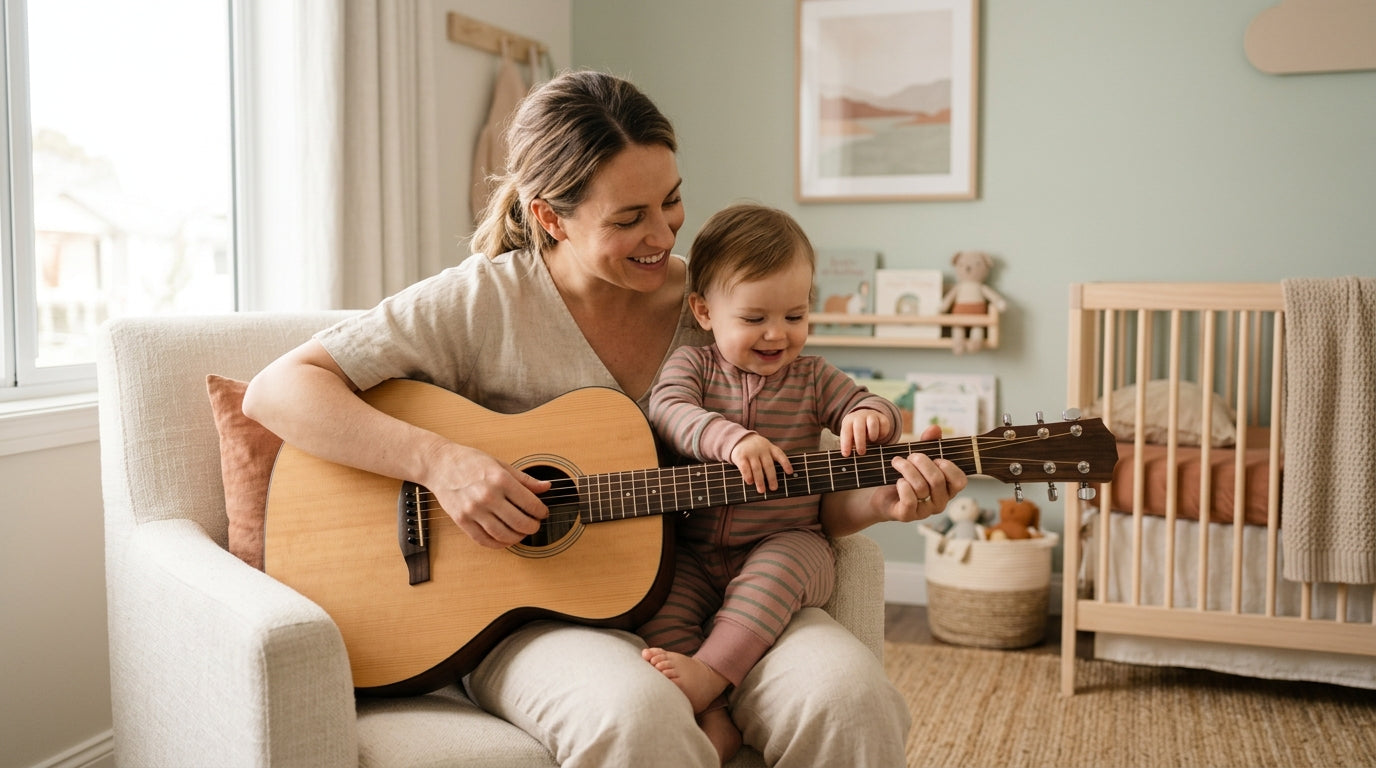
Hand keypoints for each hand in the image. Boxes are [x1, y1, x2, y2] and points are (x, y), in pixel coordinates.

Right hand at [422, 442, 551, 548]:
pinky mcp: (461, 520)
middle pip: (519, 522)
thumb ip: (525, 479)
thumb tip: (547, 487)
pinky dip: (498, 544)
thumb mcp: (501, 465)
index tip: (543, 513)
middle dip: (532, 527)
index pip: (530, 504)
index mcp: (500, 479)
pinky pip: (484, 540)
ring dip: (517, 538)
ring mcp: (473, 510)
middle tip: (535, 525)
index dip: (541, 512)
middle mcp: (487, 496)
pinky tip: (505, 539)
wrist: (440, 464)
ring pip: (503, 535)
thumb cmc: (470, 462)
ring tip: (521, 533)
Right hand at [729, 433, 793, 492]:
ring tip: (761, 490)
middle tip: (774, 488)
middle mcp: (761, 450)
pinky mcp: (741, 456)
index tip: (790, 472)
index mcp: (770, 448)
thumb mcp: (766, 448)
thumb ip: (772, 459)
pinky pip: (745, 467)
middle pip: (768, 465)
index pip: (780, 455)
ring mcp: (751, 452)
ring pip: (757, 468)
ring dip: (759, 480)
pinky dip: (748, 475)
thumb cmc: (756, 449)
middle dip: (771, 478)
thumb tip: (776, 479)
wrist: (739, 438)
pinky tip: (750, 482)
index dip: (785, 463)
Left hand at [837, 408, 892, 456]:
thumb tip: (845, 455)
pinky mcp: (882, 419)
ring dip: (872, 434)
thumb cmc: (856, 431)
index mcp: (849, 421)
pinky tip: (878, 437)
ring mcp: (871, 416)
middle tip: (861, 452)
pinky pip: (883, 426)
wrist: (869, 417)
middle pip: (859, 427)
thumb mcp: (850, 436)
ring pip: (872, 423)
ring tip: (872, 440)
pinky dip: (881, 433)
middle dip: (860, 441)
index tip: (846, 454)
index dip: (846, 443)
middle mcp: (859, 417)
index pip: (845, 432)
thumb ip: (848, 444)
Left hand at [870, 424, 967, 522]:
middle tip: (911, 456)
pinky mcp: (907, 516)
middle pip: (937, 480)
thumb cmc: (905, 475)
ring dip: (907, 469)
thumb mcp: (919, 457)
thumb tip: (935, 428)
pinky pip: (909, 501)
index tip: (935, 457)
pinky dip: (903, 486)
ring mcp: (924, 511)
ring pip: (921, 488)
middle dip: (922, 462)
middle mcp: (939, 502)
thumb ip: (929, 443)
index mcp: (947, 489)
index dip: (949, 467)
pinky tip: (897, 480)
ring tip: (897, 462)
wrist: (880, 493)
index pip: (960, 482)